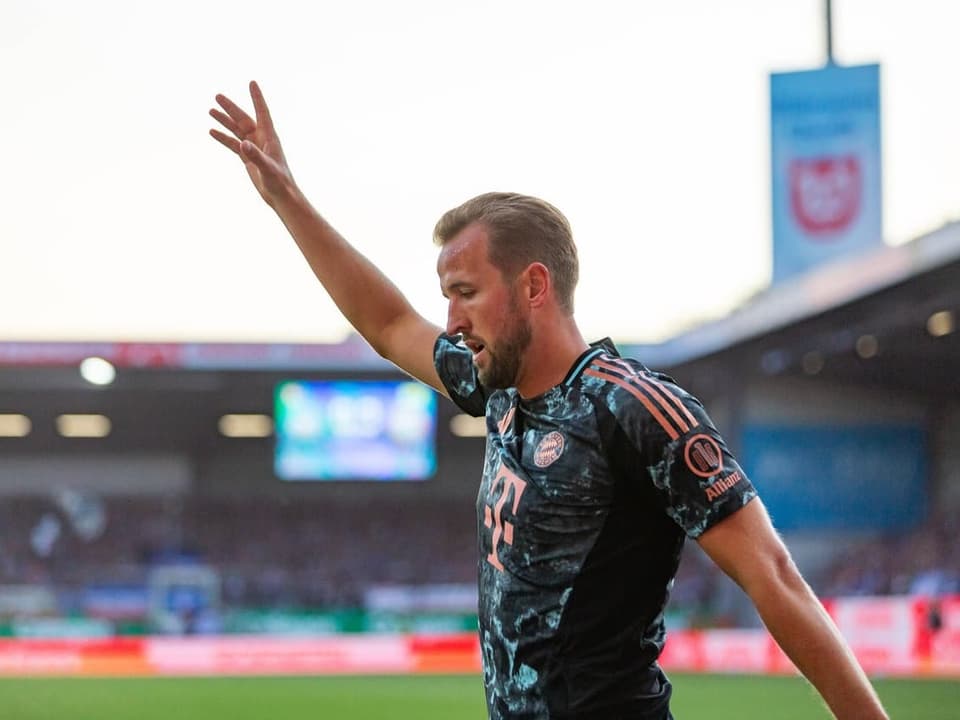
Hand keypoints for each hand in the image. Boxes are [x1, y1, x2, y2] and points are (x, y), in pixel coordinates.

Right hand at [209, 81, 294, 207]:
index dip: (257, 98)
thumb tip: (243, 144)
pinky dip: (223, 138)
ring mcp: (253, 148)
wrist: (281, 196)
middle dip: (231, 108)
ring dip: (224, 121)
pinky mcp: (248, 158)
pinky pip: (233, 144)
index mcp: (269, 137)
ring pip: (236, 130)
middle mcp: (261, 139)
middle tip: (217, 96)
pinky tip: (212, 131)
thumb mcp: (267, 168)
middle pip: (243, 119)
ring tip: (210, 110)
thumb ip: (255, 156)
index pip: (262, 112)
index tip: (252, 82)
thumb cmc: (279, 181)